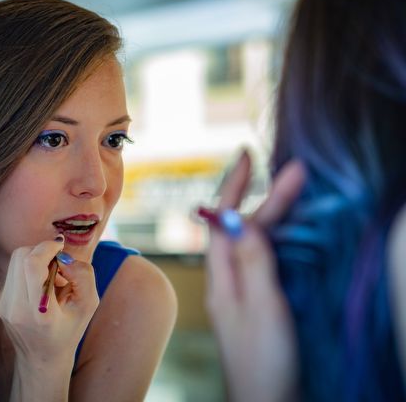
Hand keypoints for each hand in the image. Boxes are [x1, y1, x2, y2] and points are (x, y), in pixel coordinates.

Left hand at [0, 238, 98, 400]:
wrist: (41, 359)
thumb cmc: (69, 331)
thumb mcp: (88, 305)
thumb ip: (83, 276)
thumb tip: (63, 256)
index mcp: (40, 312)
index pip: (31, 264)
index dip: (46, 247)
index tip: (60, 246)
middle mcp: (16, 308)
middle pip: (20, 256)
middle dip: (42, 251)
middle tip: (58, 265)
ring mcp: (3, 305)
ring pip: (15, 261)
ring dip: (35, 260)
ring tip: (51, 278)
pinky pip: (13, 272)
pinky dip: (28, 271)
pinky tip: (40, 288)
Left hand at [205, 151, 305, 401]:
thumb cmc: (264, 363)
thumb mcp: (262, 307)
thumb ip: (253, 261)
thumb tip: (238, 217)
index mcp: (222, 277)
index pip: (222, 220)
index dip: (234, 185)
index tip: (246, 155)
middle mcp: (228, 280)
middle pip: (243, 228)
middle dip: (266, 197)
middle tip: (295, 170)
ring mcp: (243, 292)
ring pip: (255, 243)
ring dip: (273, 214)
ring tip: (294, 192)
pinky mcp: (259, 305)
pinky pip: (264, 261)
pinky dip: (277, 240)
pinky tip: (288, 234)